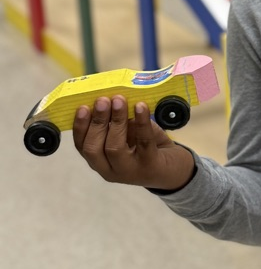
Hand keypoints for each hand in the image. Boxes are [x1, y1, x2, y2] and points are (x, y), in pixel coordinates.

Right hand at [72, 95, 195, 190]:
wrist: (173, 168)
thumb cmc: (144, 147)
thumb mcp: (127, 134)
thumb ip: (115, 122)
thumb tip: (109, 97)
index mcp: (100, 161)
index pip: (82, 146)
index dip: (80, 127)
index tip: (82, 107)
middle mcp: (109, 170)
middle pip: (94, 149)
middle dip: (96, 122)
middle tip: (102, 100)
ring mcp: (129, 171)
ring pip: (114, 147)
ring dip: (116, 121)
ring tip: (119, 101)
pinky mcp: (149, 165)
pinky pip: (143, 142)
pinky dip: (141, 122)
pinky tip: (141, 107)